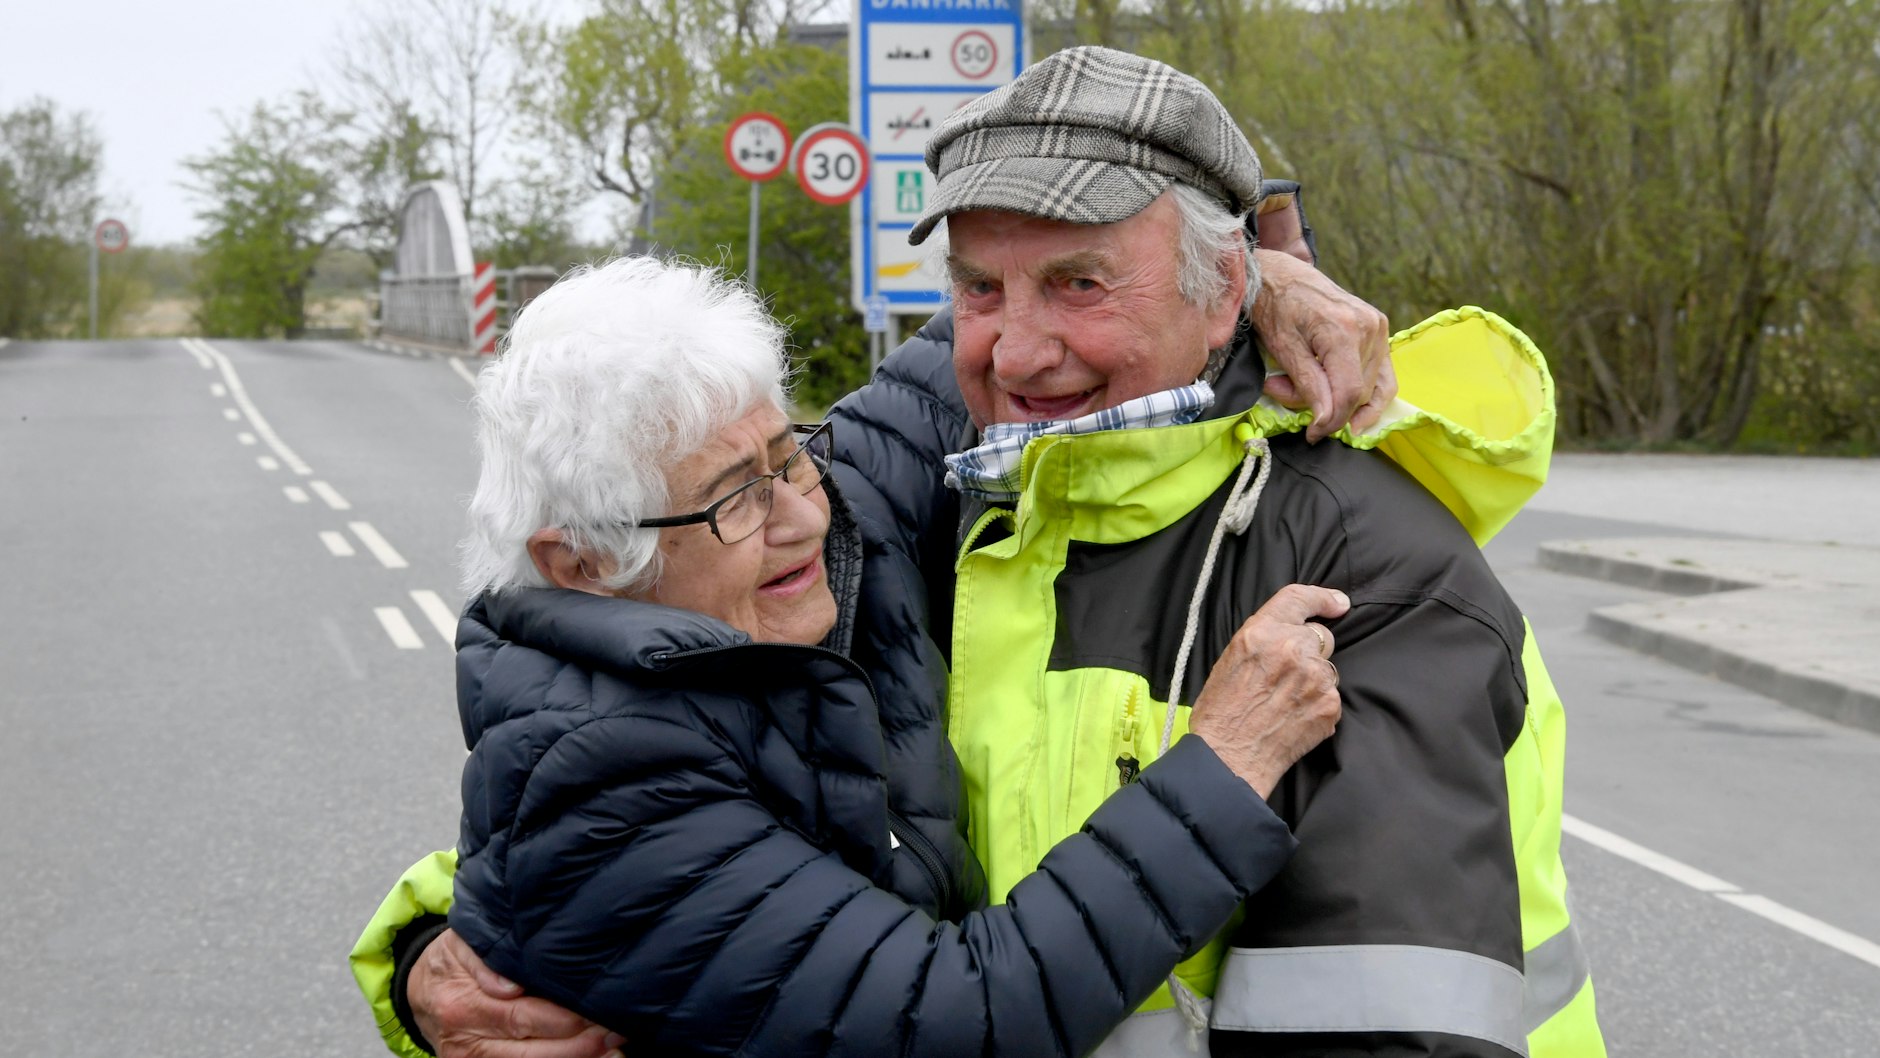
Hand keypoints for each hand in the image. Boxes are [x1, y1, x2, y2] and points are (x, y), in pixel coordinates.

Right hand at [410, 928, 623, 1057]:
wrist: (420, 990)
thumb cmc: (452, 960)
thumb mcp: (461, 944)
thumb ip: (484, 957)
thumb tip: (509, 985)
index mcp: (463, 1005)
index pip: (522, 1015)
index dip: (565, 1017)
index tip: (599, 1008)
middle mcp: (467, 1040)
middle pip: (532, 1047)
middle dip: (580, 1041)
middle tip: (617, 1030)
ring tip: (613, 1050)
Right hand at [1188, 584, 1347, 797]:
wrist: (1228, 758)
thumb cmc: (1220, 712)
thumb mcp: (1232, 659)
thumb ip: (1265, 639)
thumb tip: (1293, 632)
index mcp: (1263, 632)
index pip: (1299, 599)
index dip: (1322, 598)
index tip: (1338, 603)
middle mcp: (1292, 648)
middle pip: (1321, 636)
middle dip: (1311, 650)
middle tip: (1288, 675)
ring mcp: (1316, 677)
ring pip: (1327, 669)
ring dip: (1313, 680)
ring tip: (1285, 703)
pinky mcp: (1330, 704)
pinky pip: (1330, 697)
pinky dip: (1317, 705)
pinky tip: (1294, 719)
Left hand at [1247, 249, 1395, 441]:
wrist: (1282, 274)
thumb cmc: (1275, 307)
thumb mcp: (1283, 349)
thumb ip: (1307, 385)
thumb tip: (1325, 421)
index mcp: (1343, 330)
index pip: (1349, 392)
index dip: (1332, 421)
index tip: (1312, 435)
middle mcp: (1369, 327)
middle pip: (1359, 392)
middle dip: (1329, 407)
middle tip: (1289, 395)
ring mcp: (1378, 326)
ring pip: (1371, 387)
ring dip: (1342, 400)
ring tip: (1309, 391)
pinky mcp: (1379, 328)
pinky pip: (1381, 374)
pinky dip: (1368, 394)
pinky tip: (1355, 412)